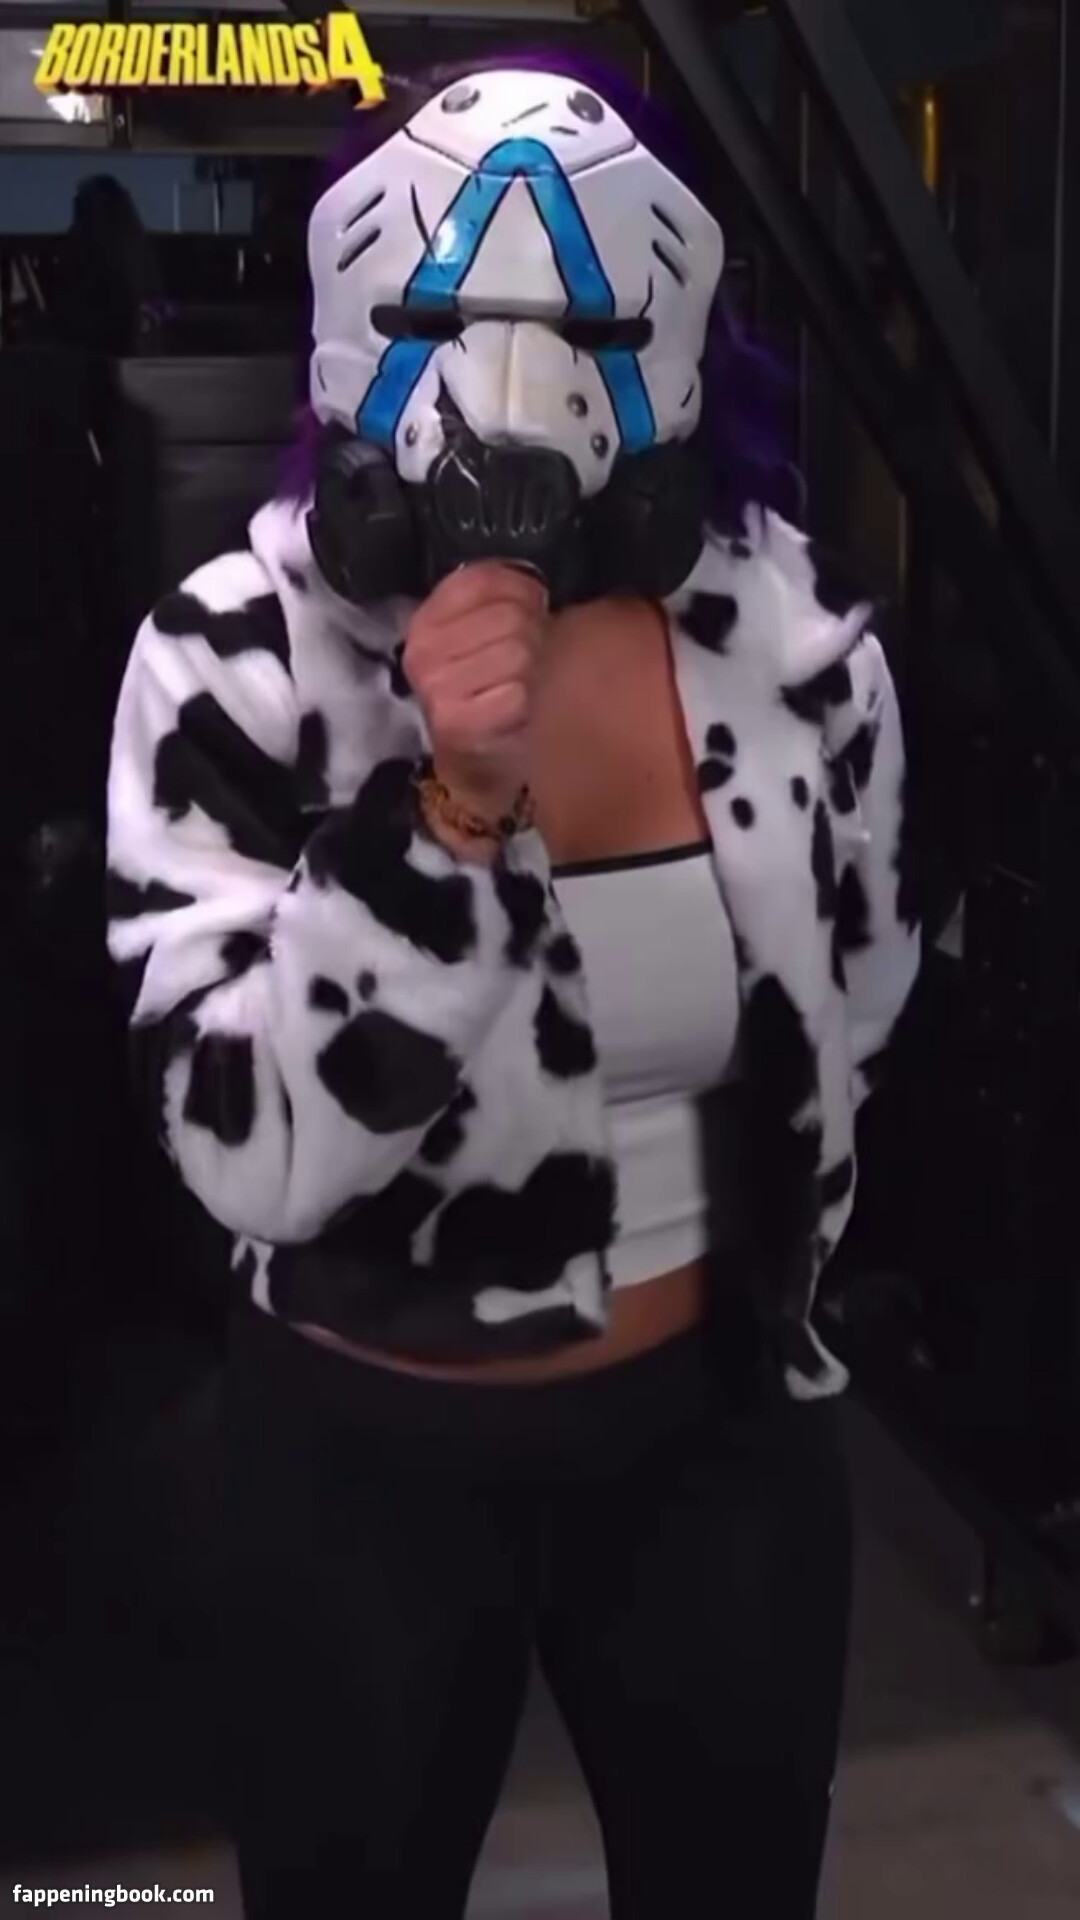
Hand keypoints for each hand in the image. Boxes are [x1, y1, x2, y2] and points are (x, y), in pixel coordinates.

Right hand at [402, 562, 548, 816]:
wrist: (475, 767)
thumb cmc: (486, 696)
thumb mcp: (480, 639)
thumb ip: (498, 601)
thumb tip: (538, 586)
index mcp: (425, 621)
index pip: (485, 579)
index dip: (524, 592)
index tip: (532, 614)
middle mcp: (422, 652)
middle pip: (510, 615)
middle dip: (536, 634)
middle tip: (535, 660)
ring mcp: (436, 689)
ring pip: (518, 651)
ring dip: (539, 670)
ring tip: (532, 687)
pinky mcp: (456, 724)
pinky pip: (518, 694)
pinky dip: (533, 704)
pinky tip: (526, 714)